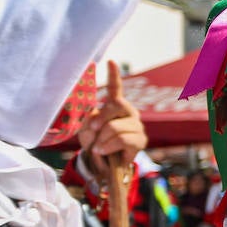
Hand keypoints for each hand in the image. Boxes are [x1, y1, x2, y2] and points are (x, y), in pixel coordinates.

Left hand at [77, 62, 146, 180]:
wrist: (105, 165)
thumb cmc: (96, 143)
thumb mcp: (86, 130)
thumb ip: (89, 121)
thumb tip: (96, 119)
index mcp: (115, 106)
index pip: (116, 88)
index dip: (113, 75)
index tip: (111, 61)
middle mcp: (129, 113)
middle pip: (116, 105)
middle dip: (101, 118)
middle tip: (94, 129)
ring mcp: (136, 126)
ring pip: (115, 127)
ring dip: (101, 140)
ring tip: (98, 148)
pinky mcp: (140, 141)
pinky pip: (122, 140)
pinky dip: (108, 147)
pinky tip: (103, 151)